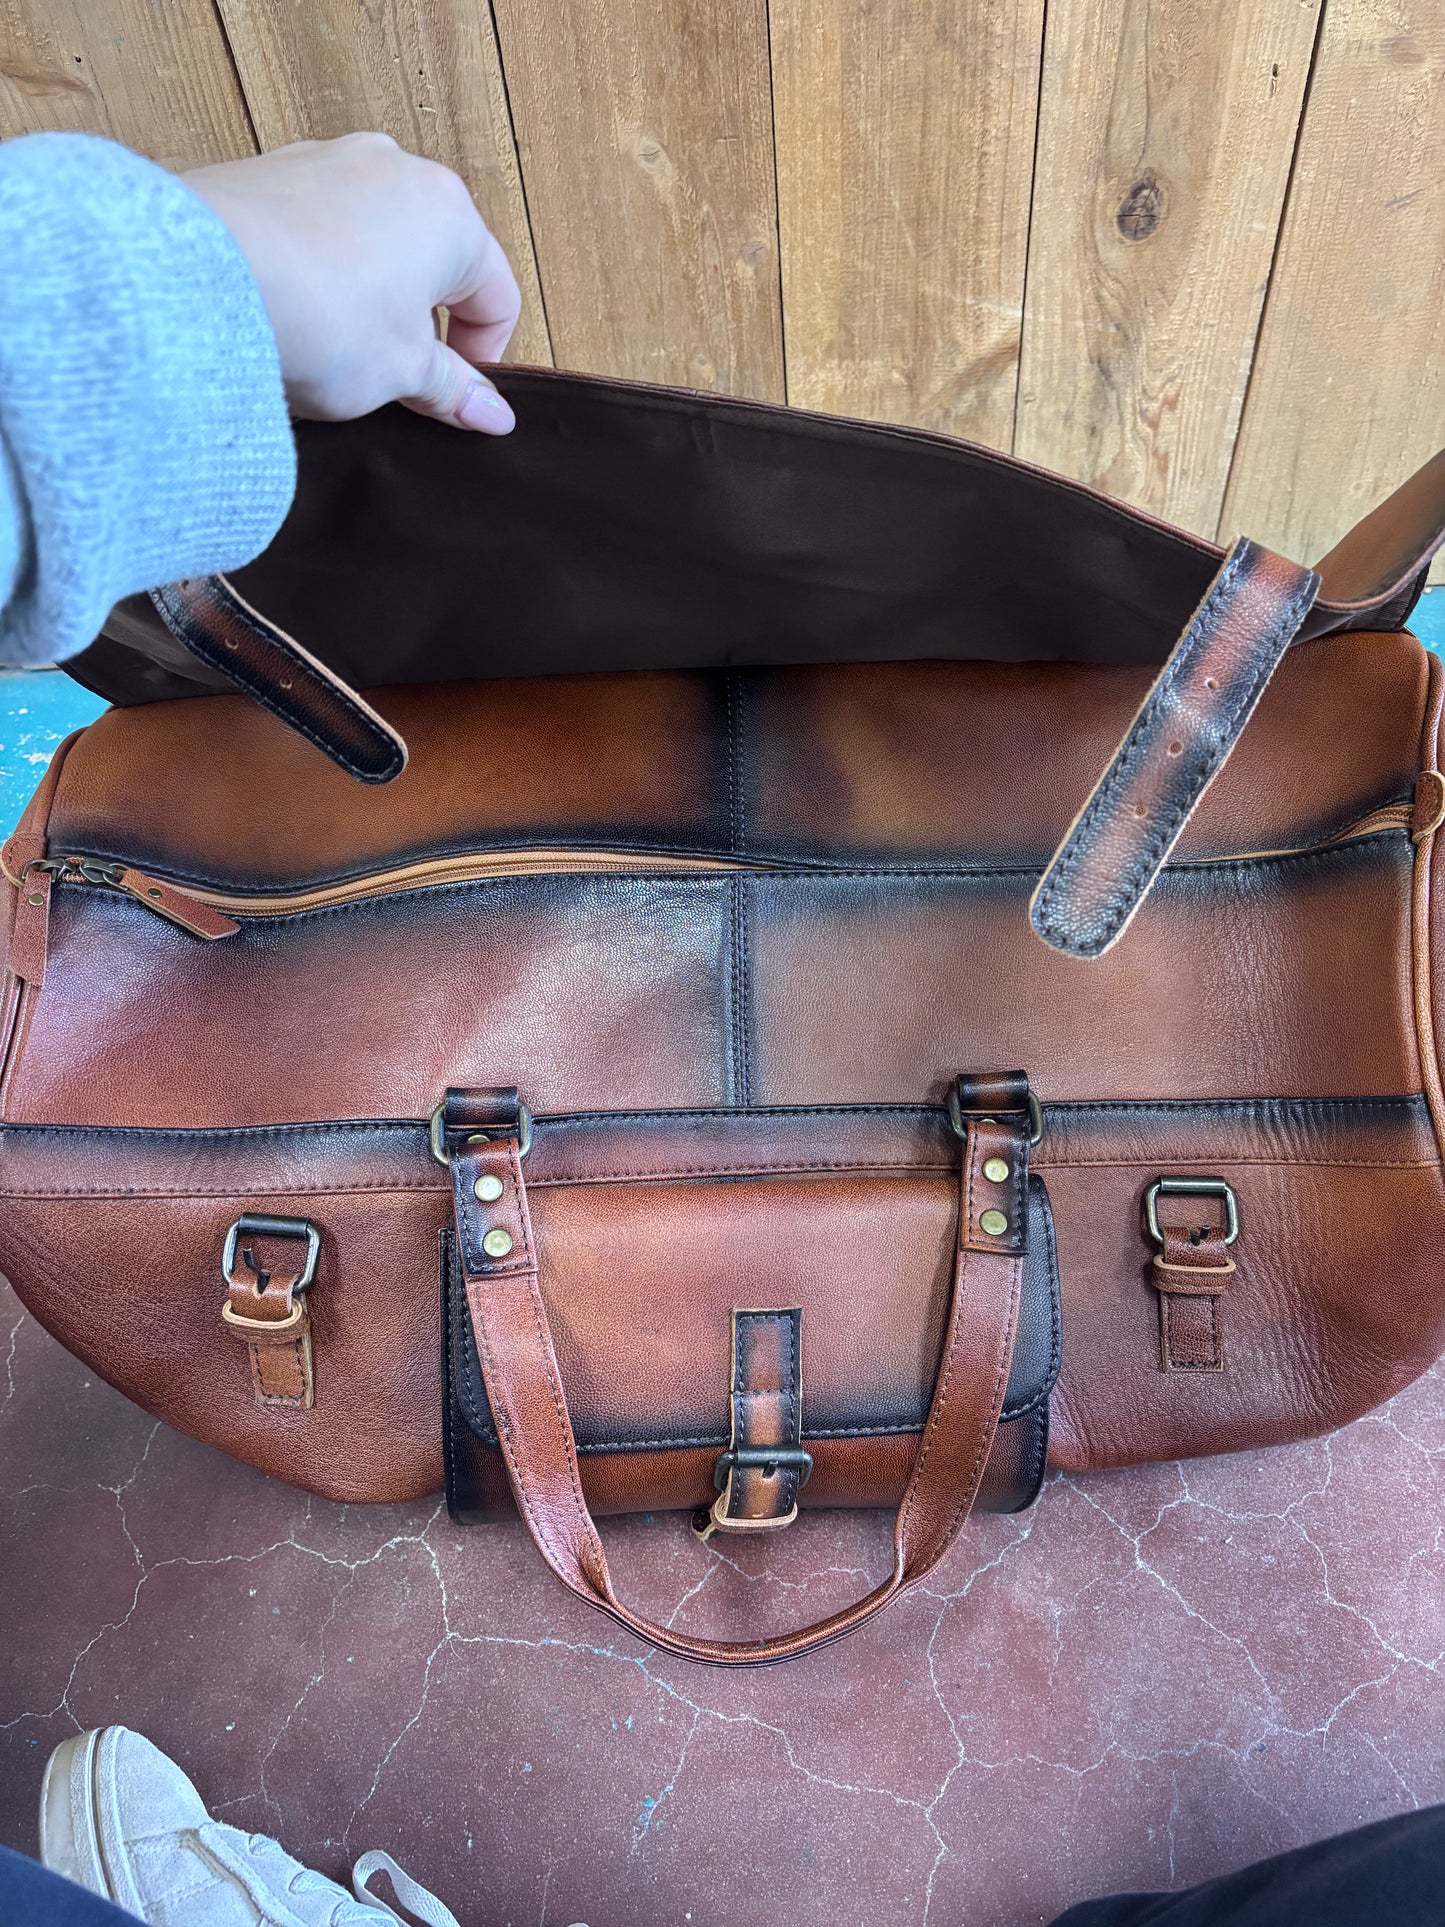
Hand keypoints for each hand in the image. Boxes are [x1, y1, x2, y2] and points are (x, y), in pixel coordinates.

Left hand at [185, 133, 519, 433]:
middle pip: (434, 262)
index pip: (496, 296)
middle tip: (391, 378)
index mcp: (449, 212)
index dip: (482, 360)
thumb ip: (452, 389)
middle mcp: (395, 169)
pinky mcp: (272, 170)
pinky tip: (292, 312)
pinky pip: (317, 228)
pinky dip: (319, 270)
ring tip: (334, 347)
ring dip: (369, 296)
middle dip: (421, 324)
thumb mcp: (401, 372)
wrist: (199, 280)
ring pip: (375, 240)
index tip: (453, 397)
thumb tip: (491, 414)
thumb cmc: (315, 316)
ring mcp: (329, 161)